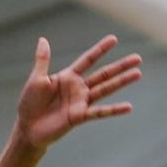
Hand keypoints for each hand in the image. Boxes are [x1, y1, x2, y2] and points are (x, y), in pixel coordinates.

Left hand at [14, 35, 141, 150]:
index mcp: (68, 77)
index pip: (88, 60)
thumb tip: (43, 39)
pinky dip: (114, 110)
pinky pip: (100, 112)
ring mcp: (81, 102)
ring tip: (138, 74)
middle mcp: (78, 88)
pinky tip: (129, 106)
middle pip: (103, 74)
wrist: (27, 127)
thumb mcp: (36, 79)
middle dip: (120, 66)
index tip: (114, 39)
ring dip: (122, 82)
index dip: (100, 49)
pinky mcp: (80, 116)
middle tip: (138, 58)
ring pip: (106, 89)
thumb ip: (43, 60)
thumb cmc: (30, 103)